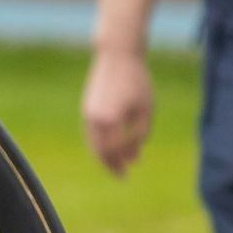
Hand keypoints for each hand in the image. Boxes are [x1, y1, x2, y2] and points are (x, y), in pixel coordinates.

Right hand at [82, 48, 154, 177]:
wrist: (117, 55)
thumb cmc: (136, 81)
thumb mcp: (146, 109)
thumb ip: (141, 134)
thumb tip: (135, 156)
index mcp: (111, 120)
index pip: (115, 150)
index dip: (124, 161)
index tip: (132, 168)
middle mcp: (94, 119)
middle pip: (100, 151)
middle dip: (111, 165)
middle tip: (122, 176)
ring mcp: (88, 113)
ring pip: (93, 143)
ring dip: (104, 155)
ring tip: (115, 164)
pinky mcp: (87, 108)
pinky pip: (91, 133)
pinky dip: (99, 143)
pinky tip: (110, 146)